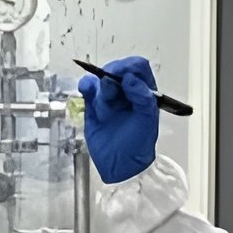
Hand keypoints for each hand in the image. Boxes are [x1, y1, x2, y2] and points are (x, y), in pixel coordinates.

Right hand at [76, 56, 160, 183]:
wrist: (121, 166)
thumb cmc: (139, 144)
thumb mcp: (147, 121)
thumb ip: (142, 98)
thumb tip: (130, 79)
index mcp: (144, 91)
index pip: (137, 67)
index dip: (129, 67)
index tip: (122, 76)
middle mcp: (126, 90)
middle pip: (116, 70)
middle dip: (113, 81)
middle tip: (112, 94)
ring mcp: (109, 96)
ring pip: (100, 79)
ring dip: (101, 91)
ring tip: (105, 111)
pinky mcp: (93, 103)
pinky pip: (87, 87)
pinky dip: (86, 86)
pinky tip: (86, 90)